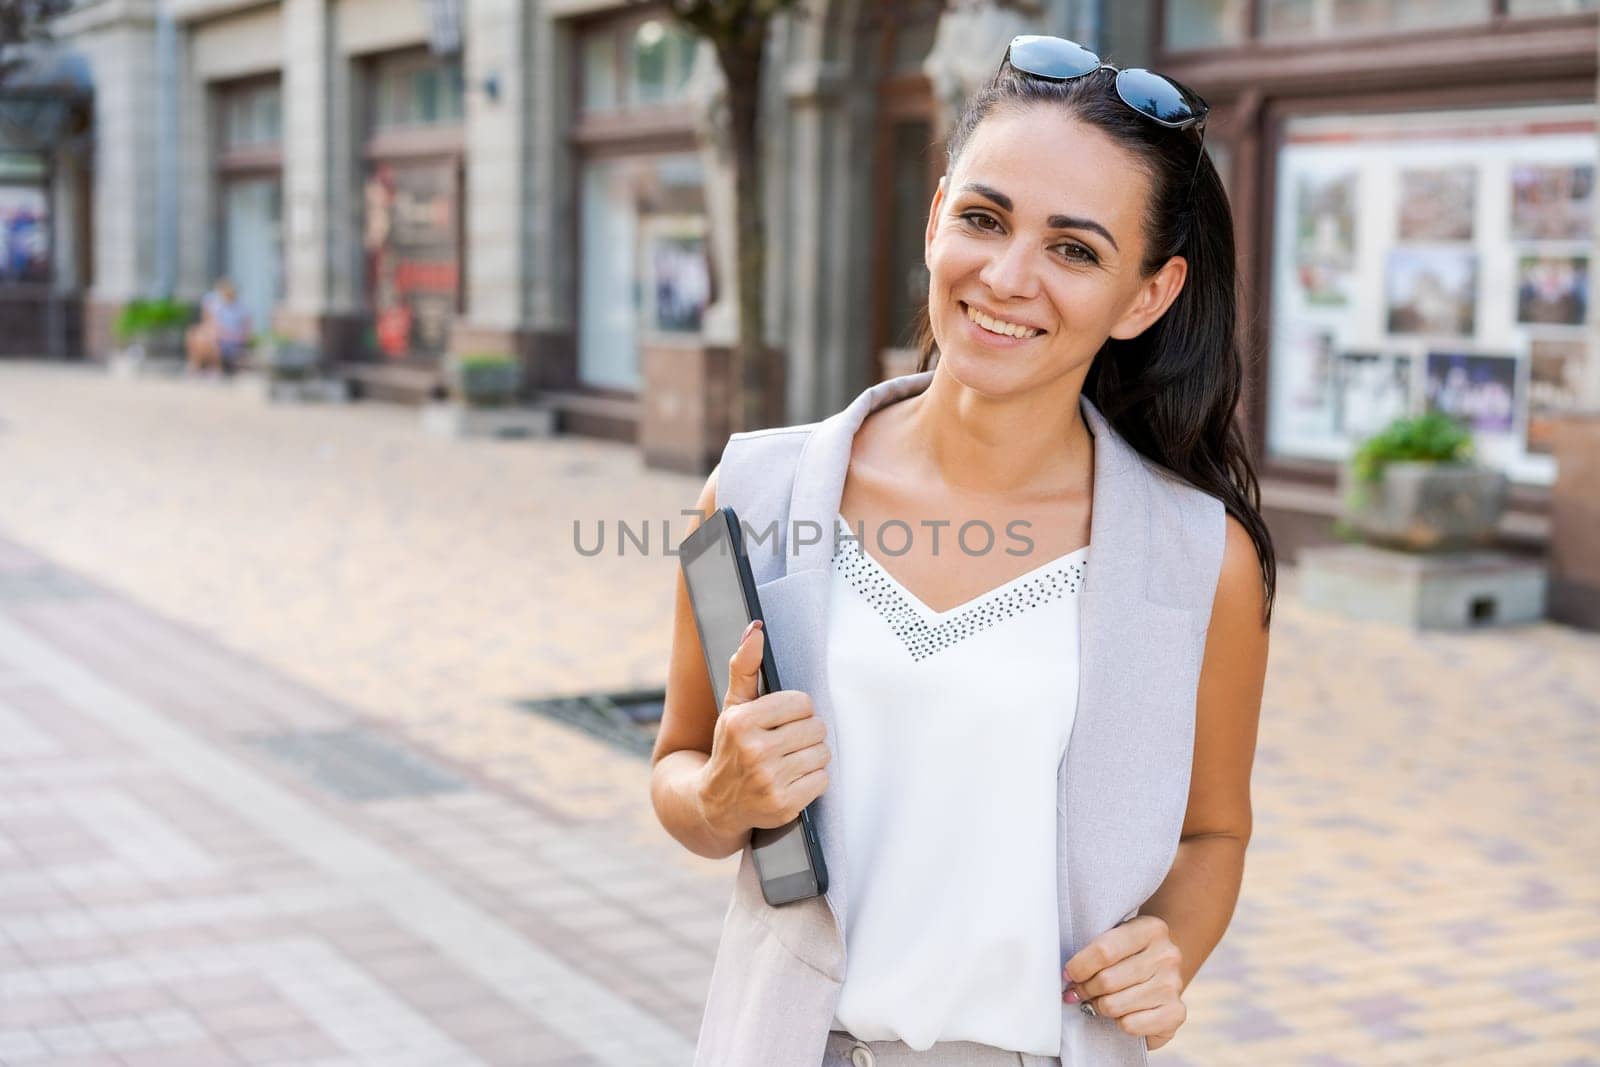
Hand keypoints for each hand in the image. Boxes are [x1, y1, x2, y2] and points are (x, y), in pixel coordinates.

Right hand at [696, 620, 830, 835]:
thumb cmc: (730, 747)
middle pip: (816, 727)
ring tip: (791, 760)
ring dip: (812, 756)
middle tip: (787, 742)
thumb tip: (756, 629)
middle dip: (806, 733)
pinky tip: (793, 779)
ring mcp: (769, 781)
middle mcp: (753, 751)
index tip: (782, 720)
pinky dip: (813, 780)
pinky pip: (823, 780)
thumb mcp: (733, 706)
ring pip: (822, 753)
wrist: (716, 804)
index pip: (802, 702)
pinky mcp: (784, 805)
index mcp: (741, 721)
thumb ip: (744, 666)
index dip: (796, 710)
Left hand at [1062, 915, 1185, 1051]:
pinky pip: (1130, 1025)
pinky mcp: (1177, 1013)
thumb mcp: (1116, 939)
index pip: (1104, 950)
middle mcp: (1167, 955)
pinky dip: (1119, 1023)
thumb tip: (1068, 977)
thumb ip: (1094, 950)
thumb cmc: (1129, 956)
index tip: (1068, 974)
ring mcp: (1173, 985)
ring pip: (1115, 1005)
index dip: (1079, 966)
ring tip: (1099, 1001)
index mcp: (1151, 929)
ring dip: (1099, 1006)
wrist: (1162, 974)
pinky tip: (1122, 1013)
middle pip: (1107, 980)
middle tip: (1078, 991)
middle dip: (1085, 989)